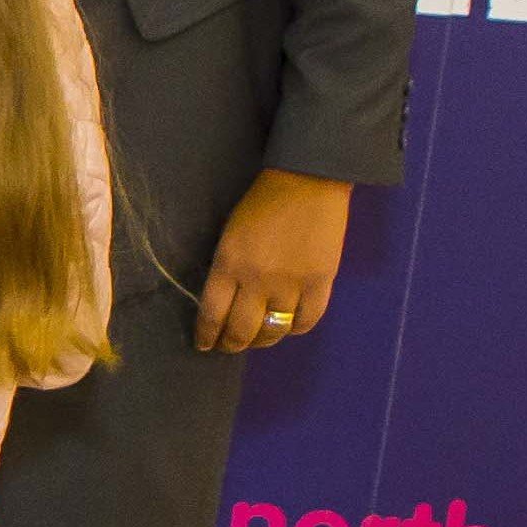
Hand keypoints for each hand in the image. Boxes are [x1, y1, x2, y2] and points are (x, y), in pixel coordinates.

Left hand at [194, 170, 355, 353]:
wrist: (308, 181)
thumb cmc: (261, 202)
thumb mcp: (230, 234)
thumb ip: (227, 268)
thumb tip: (225, 302)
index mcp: (229, 264)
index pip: (212, 314)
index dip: (207, 336)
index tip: (205, 344)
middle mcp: (258, 280)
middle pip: (241, 330)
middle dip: (231, 344)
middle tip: (229, 346)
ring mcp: (292, 284)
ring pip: (274, 331)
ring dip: (262, 341)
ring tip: (257, 340)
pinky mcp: (321, 282)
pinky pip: (307, 321)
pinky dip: (295, 329)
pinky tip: (288, 327)